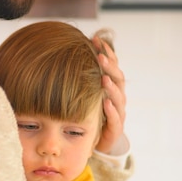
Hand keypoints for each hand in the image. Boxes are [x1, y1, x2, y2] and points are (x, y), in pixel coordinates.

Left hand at [92, 34, 126, 154]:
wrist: (100, 140)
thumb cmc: (90, 113)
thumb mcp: (86, 93)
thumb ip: (81, 77)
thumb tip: (62, 53)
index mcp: (112, 86)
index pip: (112, 65)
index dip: (107, 52)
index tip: (96, 40)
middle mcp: (117, 97)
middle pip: (118, 78)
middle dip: (110, 66)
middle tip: (100, 56)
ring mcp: (119, 112)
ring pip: (119, 97)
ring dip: (111, 87)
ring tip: (104, 78)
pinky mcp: (116, 129)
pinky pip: (116, 118)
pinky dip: (111, 110)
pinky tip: (106, 102)